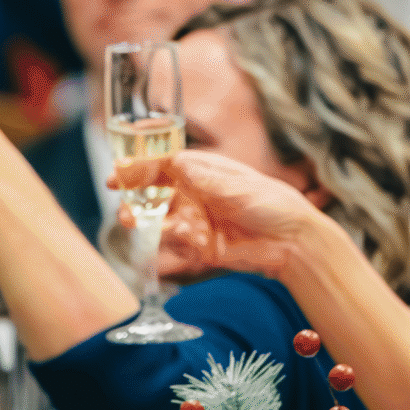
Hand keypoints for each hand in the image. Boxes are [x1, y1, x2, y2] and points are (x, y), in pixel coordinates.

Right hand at [113, 148, 330, 280]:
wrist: (293, 241)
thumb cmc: (271, 203)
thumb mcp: (234, 184)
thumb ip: (200, 177)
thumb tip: (171, 160)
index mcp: (205, 173)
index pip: (163, 167)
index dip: (138, 170)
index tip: (116, 177)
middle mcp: (197, 196)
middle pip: (155, 195)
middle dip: (134, 199)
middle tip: (123, 207)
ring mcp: (198, 222)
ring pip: (159, 221)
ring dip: (142, 221)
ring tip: (131, 222)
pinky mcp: (202, 248)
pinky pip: (175, 247)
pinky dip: (165, 246)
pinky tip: (168, 242)